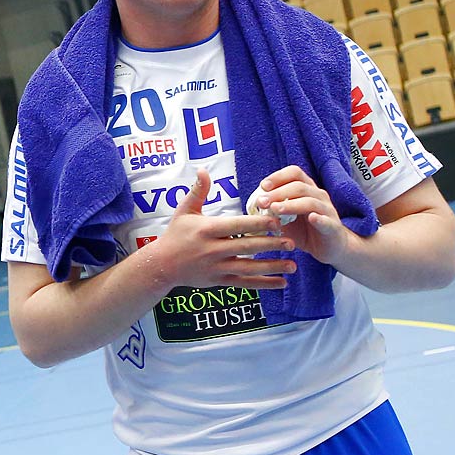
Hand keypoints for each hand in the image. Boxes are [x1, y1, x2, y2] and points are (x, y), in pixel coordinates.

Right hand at [151, 169, 295, 289]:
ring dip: (272, 267)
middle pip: (247, 247)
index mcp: (206, 230)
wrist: (161, 265)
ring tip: (293, 264)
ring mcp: (216, 268)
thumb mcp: (184, 211)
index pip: (237, 226)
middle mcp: (212, 250)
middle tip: (292, 242)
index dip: (258, 224)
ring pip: (249, 268)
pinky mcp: (218, 281)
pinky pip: (245, 284)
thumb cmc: (175, 235)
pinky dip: (264, 284)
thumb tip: (203, 169)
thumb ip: (198, 191)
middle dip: (271, 245)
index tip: (276, 221)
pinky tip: (282, 283)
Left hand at [253, 165, 352, 264]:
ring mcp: (327, 210)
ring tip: (275, 209)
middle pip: (299, 186)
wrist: (330, 247)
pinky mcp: (333, 227)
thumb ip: (272, 211)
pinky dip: (319, 218)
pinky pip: (326, 220)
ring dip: (291, 204)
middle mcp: (318, 196)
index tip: (263, 186)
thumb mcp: (285, 219)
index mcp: (306, 190)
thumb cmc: (305, 230)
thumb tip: (252, 206)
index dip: (278, 177)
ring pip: (310, 202)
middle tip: (261, 202)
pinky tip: (311, 218)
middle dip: (278, 192)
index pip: (295, 173)